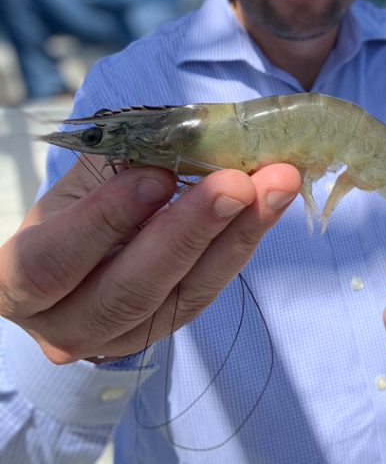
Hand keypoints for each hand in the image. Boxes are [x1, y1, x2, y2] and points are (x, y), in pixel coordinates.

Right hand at [0, 158, 300, 362]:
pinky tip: (271, 203)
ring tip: (276, 185)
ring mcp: (122, 334)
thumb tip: (187, 136)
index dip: (104, 221)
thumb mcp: (84, 179)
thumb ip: (122, 160)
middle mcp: (67, 321)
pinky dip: (245, 241)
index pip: (53, 262)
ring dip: (236, 235)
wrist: (89, 249)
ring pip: (182, 295)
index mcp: (23, 279)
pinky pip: (210, 289)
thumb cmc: (80, 203)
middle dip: (189, 231)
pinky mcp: (170, 327)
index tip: (156, 177)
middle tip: (236, 183)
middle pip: (128, 289)